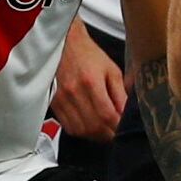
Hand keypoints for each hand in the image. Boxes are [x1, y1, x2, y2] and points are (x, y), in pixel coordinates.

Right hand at [53, 21, 125, 142]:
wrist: (64, 44)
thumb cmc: (89, 55)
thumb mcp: (112, 70)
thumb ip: (120, 93)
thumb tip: (127, 114)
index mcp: (91, 82)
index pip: (107, 115)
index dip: (118, 127)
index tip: (125, 128)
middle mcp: (74, 93)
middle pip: (93, 126)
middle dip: (108, 134)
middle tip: (117, 133)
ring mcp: (61, 99)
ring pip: (80, 130)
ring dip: (95, 135)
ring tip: (105, 131)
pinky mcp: (53, 103)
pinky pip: (68, 127)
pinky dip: (82, 131)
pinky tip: (90, 126)